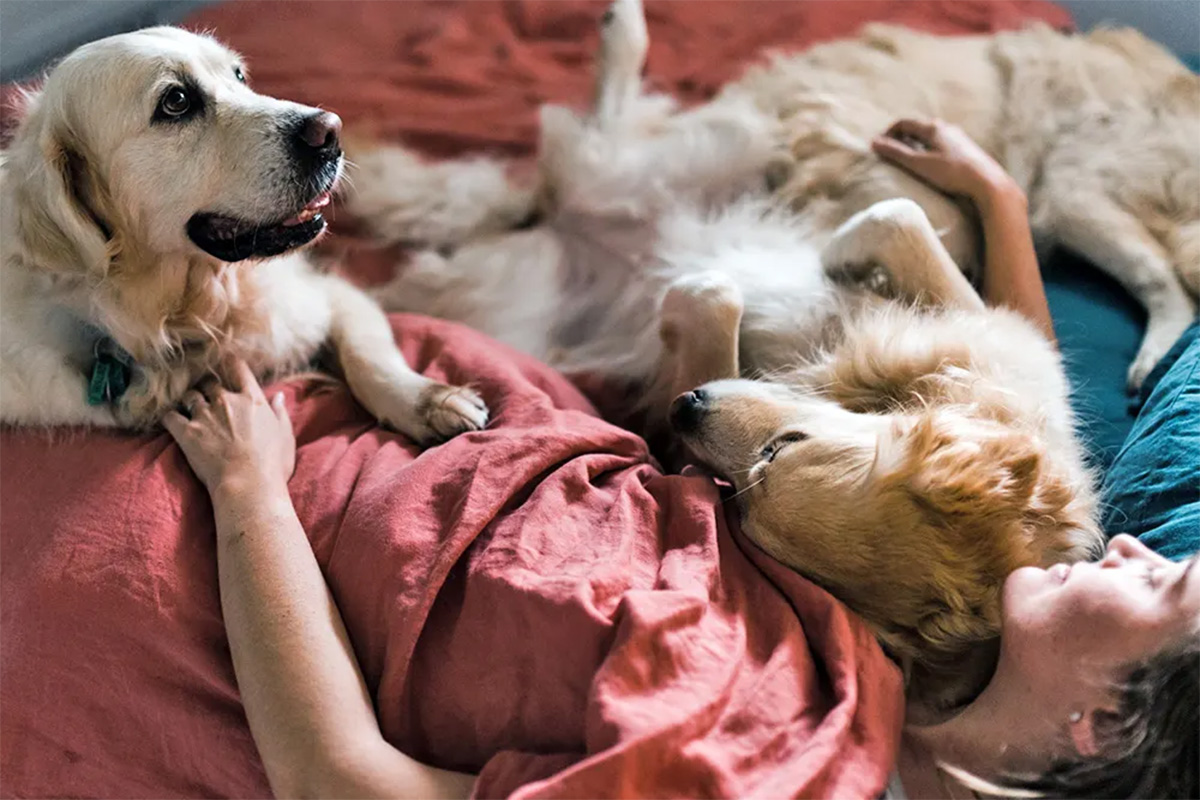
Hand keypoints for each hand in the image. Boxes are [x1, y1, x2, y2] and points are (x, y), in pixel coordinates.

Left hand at [164, 359, 295, 496]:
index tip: (227, 362)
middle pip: (209, 381)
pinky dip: (169, 416)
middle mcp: (226, 401)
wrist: (249, 485)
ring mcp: (204, 415)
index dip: (231, 363)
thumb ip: (280, 412)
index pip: (238, 369)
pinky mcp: (186, 432)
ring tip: (189, 406)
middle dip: (207, 385)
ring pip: (189, 396)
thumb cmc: (272, 464)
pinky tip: (169, 418)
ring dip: (189, 399)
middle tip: (206, 391)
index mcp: (252, 400)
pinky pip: (170, 416)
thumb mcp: (285, 436)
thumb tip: (278, 396)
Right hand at [872, 118, 1017, 206]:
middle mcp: (946, 127)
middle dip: (900, 137)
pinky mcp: (965, 149)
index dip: (888, 133)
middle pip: (917, 127)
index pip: (904, 122)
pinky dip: (927, 149)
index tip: (879, 146)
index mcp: (933, 127)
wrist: (987, 182)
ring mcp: (957, 137)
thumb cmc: (951, 172)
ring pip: (929, 135)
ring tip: (906, 159)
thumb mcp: (919, 163)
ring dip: (914, 143)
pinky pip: (940, 143)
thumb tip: (874, 143)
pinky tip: (928, 164)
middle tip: (890, 152)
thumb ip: (896, 153)